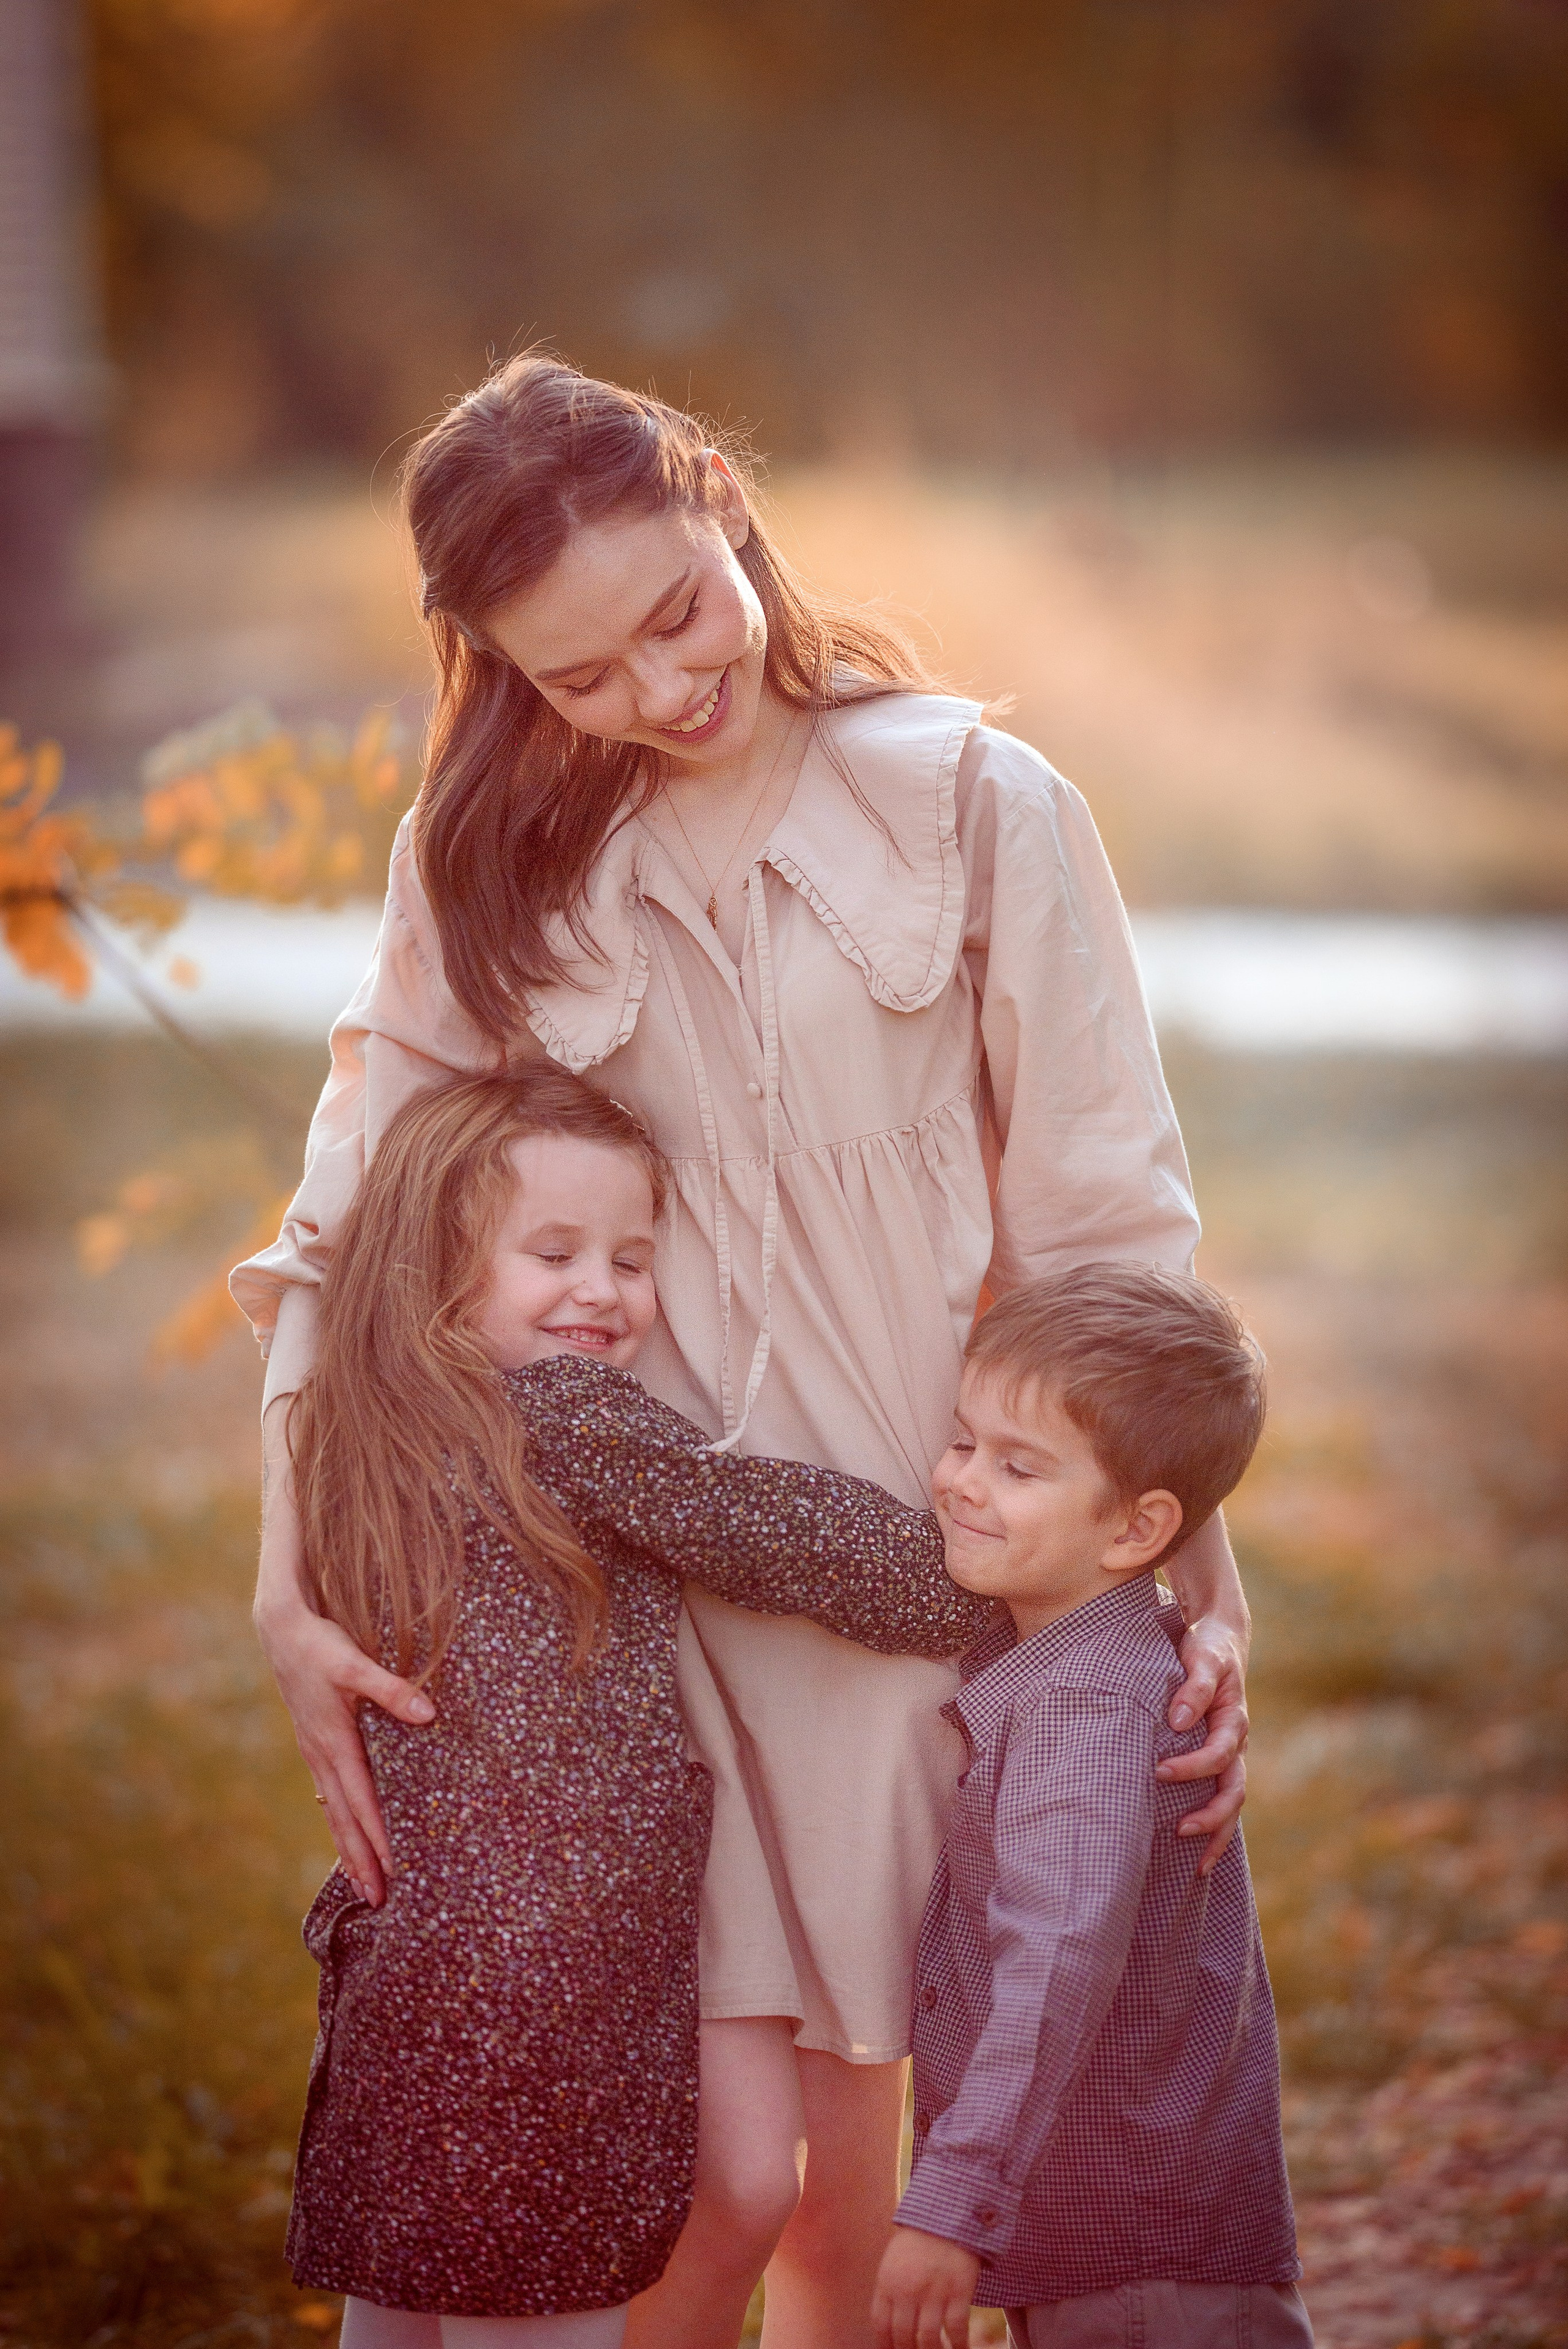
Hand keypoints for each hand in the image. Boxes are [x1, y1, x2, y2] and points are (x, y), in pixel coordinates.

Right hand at [256, 1594, 433, 1905]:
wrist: (280, 1629)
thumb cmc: (319, 1644)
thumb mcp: (355, 1663)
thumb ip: (392, 1689)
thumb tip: (428, 1714)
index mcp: (334, 1742)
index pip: (361, 1801)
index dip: (377, 1838)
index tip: (393, 1871)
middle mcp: (321, 1755)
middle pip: (344, 1818)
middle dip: (361, 1859)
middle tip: (377, 1899)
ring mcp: (314, 1751)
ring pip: (333, 1809)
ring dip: (348, 1846)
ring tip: (361, 1882)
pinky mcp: (313, 1742)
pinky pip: (327, 1791)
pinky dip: (337, 1817)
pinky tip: (342, 1828)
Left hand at [872, 2226, 979, 2348]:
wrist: (949, 2214)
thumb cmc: (920, 2241)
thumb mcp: (893, 2261)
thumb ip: (889, 2291)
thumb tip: (890, 2327)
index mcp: (888, 2281)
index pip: (881, 2326)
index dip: (885, 2346)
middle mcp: (908, 2290)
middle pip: (903, 2336)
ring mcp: (934, 2291)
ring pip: (928, 2338)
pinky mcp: (959, 2291)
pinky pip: (957, 2329)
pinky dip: (959, 2345)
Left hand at [1159, 1614, 1248, 1873]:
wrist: (1219, 1640)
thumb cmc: (1207, 1649)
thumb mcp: (1202, 1658)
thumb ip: (1195, 1686)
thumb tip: (1180, 1720)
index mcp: (1235, 1722)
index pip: (1219, 1755)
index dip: (1193, 1767)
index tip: (1159, 1771)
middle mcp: (1236, 1744)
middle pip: (1233, 1791)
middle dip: (1211, 1817)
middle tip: (1179, 1830)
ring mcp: (1229, 1755)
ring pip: (1231, 1803)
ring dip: (1216, 1833)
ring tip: (1195, 1865)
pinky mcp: (1217, 1759)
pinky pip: (1219, 1798)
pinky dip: (1212, 1825)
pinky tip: (1192, 1851)